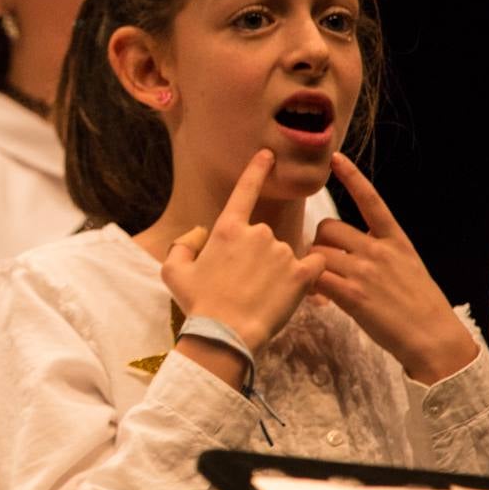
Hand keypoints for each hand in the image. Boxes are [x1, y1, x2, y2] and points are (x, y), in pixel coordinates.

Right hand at [161, 149, 325, 354]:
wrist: (225, 334)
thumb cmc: (197, 303)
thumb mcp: (173, 272)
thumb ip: (183, 246)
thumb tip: (199, 234)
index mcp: (228, 229)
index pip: (245, 191)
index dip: (256, 170)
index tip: (267, 155)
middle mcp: (258, 233)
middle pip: (262, 237)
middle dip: (255, 257)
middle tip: (242, 287)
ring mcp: (282, 252)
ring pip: (284, 254)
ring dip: (276, 270)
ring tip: (260, 298)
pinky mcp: (302, 274)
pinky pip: (314, 264)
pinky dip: (309, 273)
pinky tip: (297, 289)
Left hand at [307, 152, 476, 382]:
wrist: (434, 338)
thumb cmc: (421, 307)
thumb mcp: (408, 267)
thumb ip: (381, 252)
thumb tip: (354, 247)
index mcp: (396, 240)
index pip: (371, 201)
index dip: (352, 177)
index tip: (335, 158)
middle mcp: (379, 250)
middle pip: (328, 228)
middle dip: (320, 242)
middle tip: (324, 263)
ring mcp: (365, 271)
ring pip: (318, 252)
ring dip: (311, 264)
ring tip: (319, 282)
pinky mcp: (353, 294)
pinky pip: (316, 278)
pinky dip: (310, 285)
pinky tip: (315, 295)